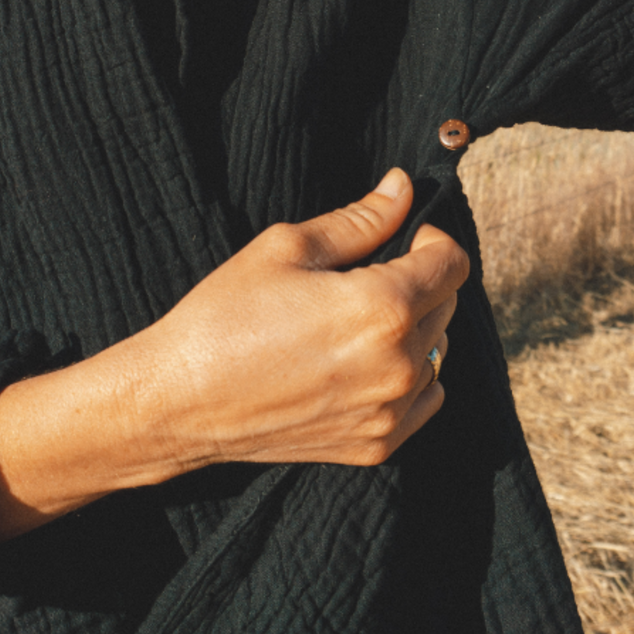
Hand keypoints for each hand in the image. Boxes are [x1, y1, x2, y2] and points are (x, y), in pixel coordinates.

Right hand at [0, 170, 468, 539]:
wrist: (181, 401)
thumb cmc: (225, 314)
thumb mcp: (287, 248)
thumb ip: (359, 219)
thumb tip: (402, 187)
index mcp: (383, 308)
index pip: (452, 263)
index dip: (431, 240)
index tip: (403, 238)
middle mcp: (399, 364)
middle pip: (447, 305)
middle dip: (419, 281)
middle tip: (364, 276)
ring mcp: (391, 411)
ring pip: (436, 352)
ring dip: (413, 330)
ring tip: (353, 323)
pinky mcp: (377, 445)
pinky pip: (424, 399)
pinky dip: (406, 376)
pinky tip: (359, 362)